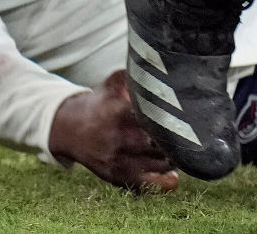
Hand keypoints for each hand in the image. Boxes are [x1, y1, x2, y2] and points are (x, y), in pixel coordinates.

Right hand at [50, 71, 178, 191]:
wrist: (68, 129)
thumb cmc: (99, 104)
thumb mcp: (113, 84)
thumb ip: (136, 77)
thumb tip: (164, 70)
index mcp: (118, 112)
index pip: (156, 118)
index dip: (174, 119)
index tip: (186, 117)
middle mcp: (119, 138)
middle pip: (163, 143)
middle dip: (178, 139)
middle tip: (188, 134)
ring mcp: (119, 160)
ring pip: (162, 163)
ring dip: (175, 157)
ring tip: (178, 149)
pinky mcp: (119, 177)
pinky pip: (150, 186)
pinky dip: (166, 182)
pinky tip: (172, 175)